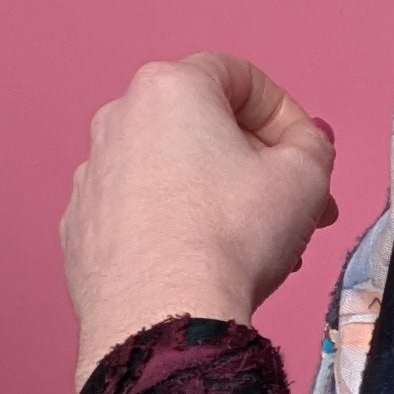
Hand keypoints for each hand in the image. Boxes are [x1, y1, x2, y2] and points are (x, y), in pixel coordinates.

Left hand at [62, 53, 338, 392]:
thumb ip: (313, 144)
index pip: (240, 77)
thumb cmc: (232, 236)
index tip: (305, 152)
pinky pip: (137, 212)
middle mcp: (119, 120)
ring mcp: (92, 175)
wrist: (163, 316)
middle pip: (202, 126)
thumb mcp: (307, 176)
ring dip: (215, 195)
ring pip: (170, 170)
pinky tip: (202, 263)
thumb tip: (304, 145)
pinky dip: (171, 226)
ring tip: (254, 244)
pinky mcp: (79, 227)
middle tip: (293, 204)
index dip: (285, 114)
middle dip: (254, 162)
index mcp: (170, 88)